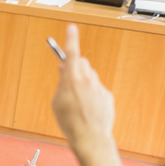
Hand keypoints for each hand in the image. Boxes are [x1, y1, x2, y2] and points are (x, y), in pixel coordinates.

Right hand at [52, 24, 114, 152]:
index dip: (71, 39)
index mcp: (72, 80)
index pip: (72, 53)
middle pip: (83, 63)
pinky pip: (98, 89)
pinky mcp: (107, 96)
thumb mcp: (57, 101)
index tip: (71, 28)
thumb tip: (65, 70)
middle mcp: (87, 80)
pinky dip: (93, 94)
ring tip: (79, 101)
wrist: (89, 138)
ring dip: (84, 82)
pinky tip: (88, 109)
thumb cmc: (70, 122)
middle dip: (76, 67)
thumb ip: (61, 83)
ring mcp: (99, 88)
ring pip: (91, 76)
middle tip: (68, 77)